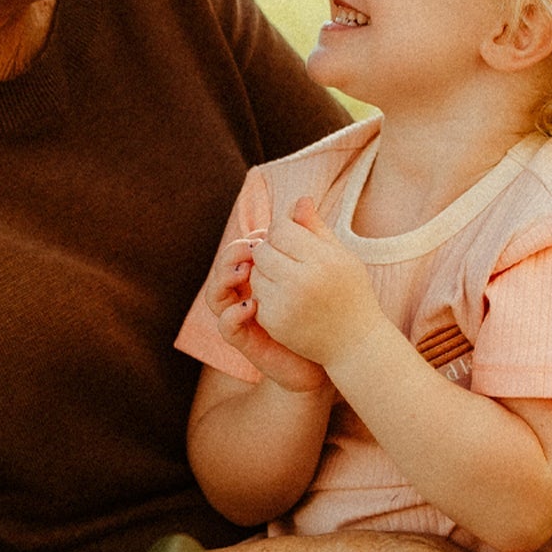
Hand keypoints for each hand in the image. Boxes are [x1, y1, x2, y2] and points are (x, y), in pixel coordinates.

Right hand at [208, 237, 328, 392]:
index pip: (242, 250)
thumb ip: (309, 238)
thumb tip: (303, 199)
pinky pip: (226, 326)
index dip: (249, 240)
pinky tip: (251, 306)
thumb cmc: (326, 309)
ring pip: (215, 294)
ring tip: (244, 271)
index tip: (266, 233)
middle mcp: (247, 293)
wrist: (335, 352)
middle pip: (223, 268)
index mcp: (262, 275)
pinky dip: (232, 314)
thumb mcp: (318, 269)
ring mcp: (243, 317)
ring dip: (224, 279)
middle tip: (252, 248)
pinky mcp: (246, 340)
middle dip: (232, 254)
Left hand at [248, 198, 388, 368]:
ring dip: (265, 272)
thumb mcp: (341, 256)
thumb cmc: (351, 293)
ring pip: (256, 273)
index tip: (290, 236)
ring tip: (286, 278)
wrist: (355, 343)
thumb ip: (316, 227)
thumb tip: (299, 199)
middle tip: (284, 256)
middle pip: (263, 250)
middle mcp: (303, 281)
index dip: (281, 229)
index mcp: (323, 260)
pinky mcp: (274, 322)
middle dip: (270, 250)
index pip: (281, 229)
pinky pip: (256, 296)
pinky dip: (266, 295)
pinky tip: (285, 299)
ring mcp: (286, 304)